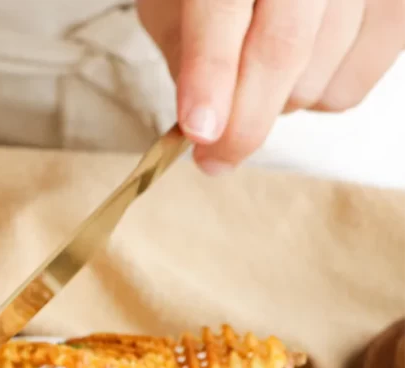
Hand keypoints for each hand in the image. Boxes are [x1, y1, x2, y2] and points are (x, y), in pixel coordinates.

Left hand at [138, 0, 404, 172]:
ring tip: (257, 83)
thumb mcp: (177, 0)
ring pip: (315, 78)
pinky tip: (299, 71)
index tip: (199, 129)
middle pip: (282, 49)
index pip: (224, 7)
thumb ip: (184, 51)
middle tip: (214, 158)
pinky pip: (349, 88)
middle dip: (242, 122)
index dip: (210, 73)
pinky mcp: (393, 8)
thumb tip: (205, 127)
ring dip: (275, 107)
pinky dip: (315, 100)